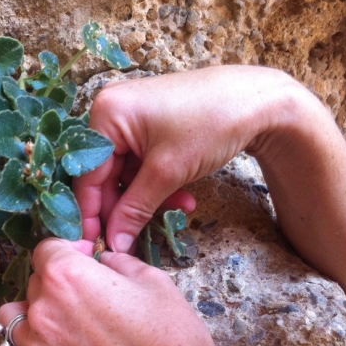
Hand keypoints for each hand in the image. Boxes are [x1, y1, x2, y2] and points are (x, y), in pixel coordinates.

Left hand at [0, 239, 241, 345]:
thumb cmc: (171, 337)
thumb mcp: (153, 280)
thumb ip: (118, 262)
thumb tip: (102, 259)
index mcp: (67, 275)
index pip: (46, 250)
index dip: (67, 253)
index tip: (85, 262)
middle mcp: (43, 309)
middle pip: (33, 283)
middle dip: (56, 286)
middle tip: (86, 302)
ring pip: (11, 319)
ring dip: (30, 318)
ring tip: (59, 329)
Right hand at [75, 65, 303, 252]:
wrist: (259, 100)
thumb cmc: (210, 125)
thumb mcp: (167, 173)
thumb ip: (134, 210)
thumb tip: (114, 244)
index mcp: (105, 114)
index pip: (86, 174)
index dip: (91, 213)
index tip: (96, 244)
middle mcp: (110, 112)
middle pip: (105, 175)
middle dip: (128, 205)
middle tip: (137, 237)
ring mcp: (130, 118)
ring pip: (126, 173)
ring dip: (148, 197)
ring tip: (179, 209)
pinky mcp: (148, 125)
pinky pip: (141, 163)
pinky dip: (158, 183)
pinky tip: (182, 196)